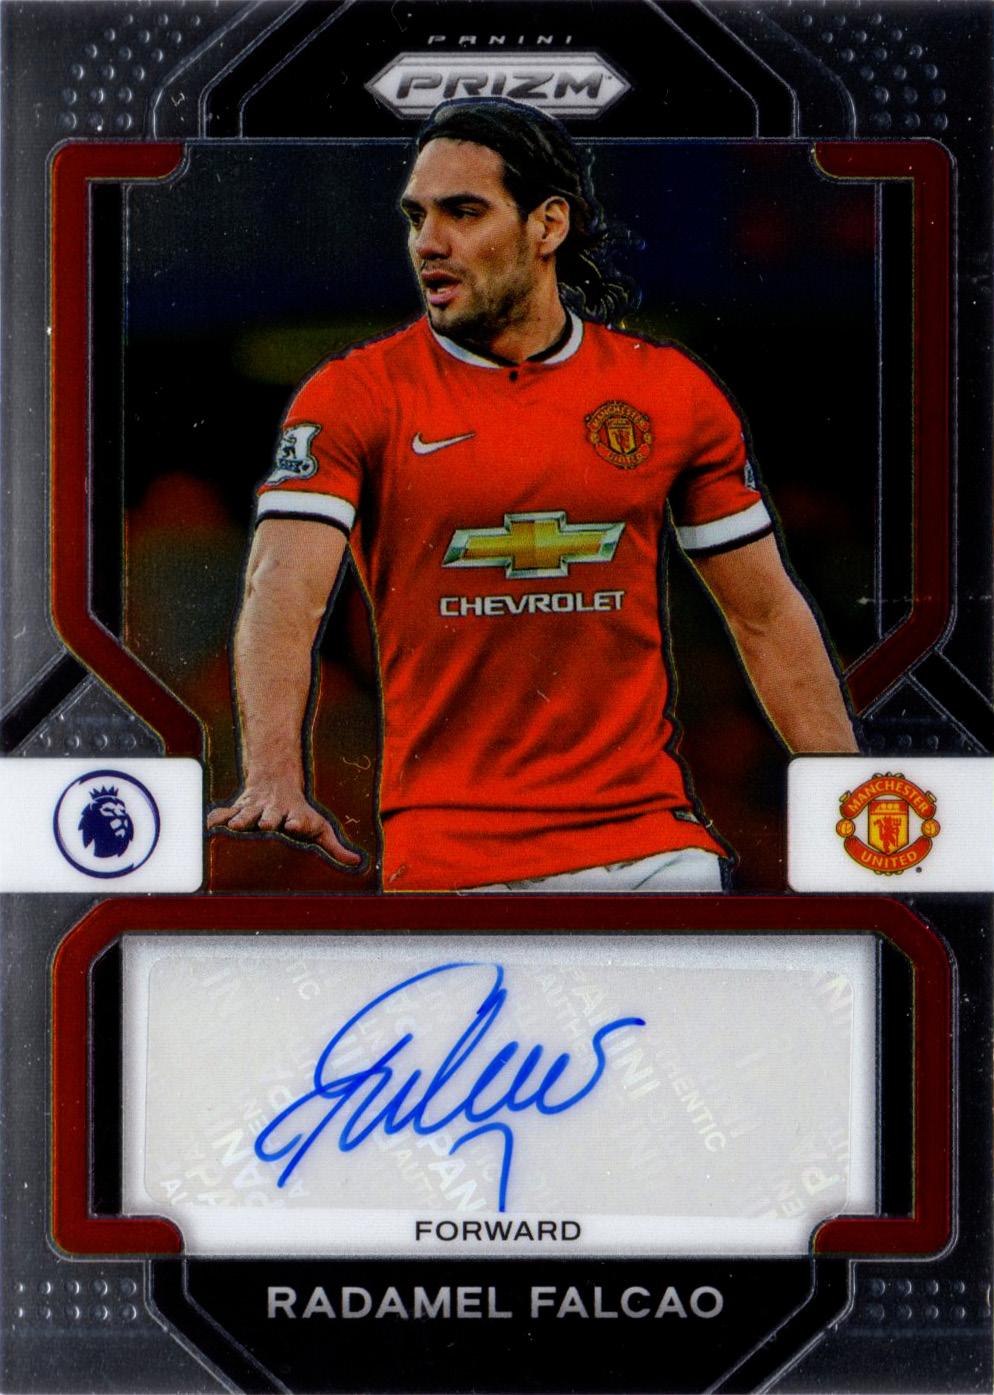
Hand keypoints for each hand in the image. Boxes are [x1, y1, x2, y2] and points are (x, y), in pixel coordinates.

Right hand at [207, 779, 363, 867]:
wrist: (275, 782)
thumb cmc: (299, 814)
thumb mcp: (318, 828)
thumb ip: (334, 848)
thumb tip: (357, 863)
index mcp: (294, 817)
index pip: (299, 819)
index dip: (298, 822)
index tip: (295, 823)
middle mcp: (274, 812)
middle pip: (271, 816)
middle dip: (269, 819)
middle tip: (267, 823)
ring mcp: (255, 810)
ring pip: (246, 813)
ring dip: (242, 818)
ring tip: (236, 825)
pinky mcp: (237, 809)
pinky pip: (224, 813)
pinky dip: (216, 818)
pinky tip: (207, 824)